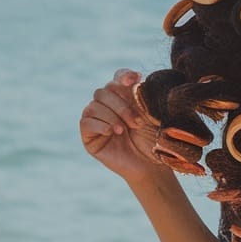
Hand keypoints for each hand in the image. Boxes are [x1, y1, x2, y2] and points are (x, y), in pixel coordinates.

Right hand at [79, 68, 162, 184]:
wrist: (151, 166)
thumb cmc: (154, 141)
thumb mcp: (152, 115)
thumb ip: (143, 95)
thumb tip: (136, 77)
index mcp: (125, 97)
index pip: (118, 77)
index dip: (123, 76)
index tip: (135, 80)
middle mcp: (109, 106)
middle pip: (105, 90)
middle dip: (122, 105)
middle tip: (137, 122)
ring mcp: (97, 120)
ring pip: (94, 105)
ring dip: (112, 116)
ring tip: (124, 130)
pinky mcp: (89, 136)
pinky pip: (86, 122)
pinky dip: (99, 124)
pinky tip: (112, 132)